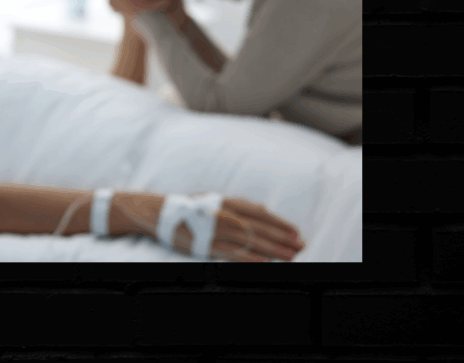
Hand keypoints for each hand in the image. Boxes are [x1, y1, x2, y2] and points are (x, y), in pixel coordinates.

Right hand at [172, 196, 305, 261]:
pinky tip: (264, 263)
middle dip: (282, 237)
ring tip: (290, 256)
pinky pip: (233, 253)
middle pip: (260, 227)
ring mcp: (218, 230)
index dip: (280, 222)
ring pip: (251, 240)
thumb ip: (239, 205)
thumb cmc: (191, 207)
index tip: (295, 231)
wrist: (162, 213)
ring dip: (272, 249)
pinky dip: (250, 258)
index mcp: (228, 202)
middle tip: (300, 246)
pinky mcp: (209, 244)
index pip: (261, 213)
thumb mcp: (216, 200)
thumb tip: (263, 209)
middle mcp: (226, 215)